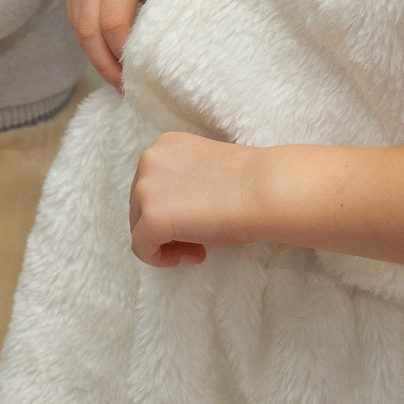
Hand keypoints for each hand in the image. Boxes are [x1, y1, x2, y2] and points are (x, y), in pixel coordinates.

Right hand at [68, 0, 168, 89]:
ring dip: (97, 58)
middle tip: (124, 89)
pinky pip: (78, 24)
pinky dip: (91, 45)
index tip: (137, 77)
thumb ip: (159, 19)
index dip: (122, 55)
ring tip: (118, 80)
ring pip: (80, 31)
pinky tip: (109, 59)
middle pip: (90, 32)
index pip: (113, 25)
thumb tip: (152, 65)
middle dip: (106, 65)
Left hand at [129, 131, 262, 267]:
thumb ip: (182, 183)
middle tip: (197, 243)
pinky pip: (142, 248)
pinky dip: (158, 258)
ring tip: (196, 251)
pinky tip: (186, 258)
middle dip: (167, 228)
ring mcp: (146, 189)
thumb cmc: (247, 183)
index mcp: (165, 145)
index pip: (151, 185)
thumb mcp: (204, 171)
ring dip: (165, 243)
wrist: (265, 190)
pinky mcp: (152, 219)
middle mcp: (149, 161)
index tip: (195, 222)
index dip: (171, 208)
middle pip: (140, 206)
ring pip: (139, 227)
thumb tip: (173, 214)